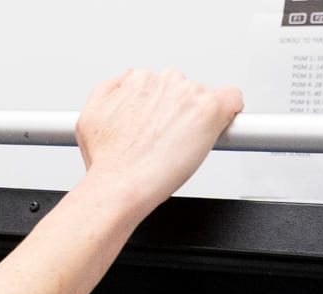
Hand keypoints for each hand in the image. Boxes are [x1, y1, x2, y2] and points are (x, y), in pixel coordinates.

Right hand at [75, 70, 242, 209]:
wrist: (122, 184)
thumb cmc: (108, 160)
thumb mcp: (89, 116)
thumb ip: (108, 90)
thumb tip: (124, 82)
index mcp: (139, 80)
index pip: (158, 84)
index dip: (158, 107)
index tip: (156, 125)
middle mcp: (165, 81)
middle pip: (181, 89)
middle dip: (176, 110)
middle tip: (166, 138)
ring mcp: (190, 94)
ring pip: (203, 97)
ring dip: (196, 117)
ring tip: (181, 144)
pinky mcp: (211, 110)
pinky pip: (233, 99)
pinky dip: (229, 113)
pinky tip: (216, 130)